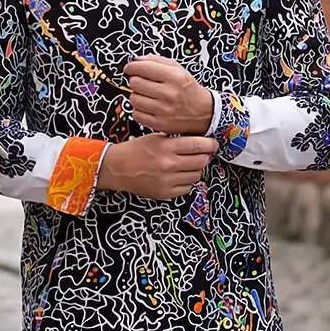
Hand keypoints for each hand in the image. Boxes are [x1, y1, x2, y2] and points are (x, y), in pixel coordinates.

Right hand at [97, 133, 217, 199]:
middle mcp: (168, 164)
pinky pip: (187, 188)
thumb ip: (176, 139)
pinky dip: (186, 182)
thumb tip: (199, 141)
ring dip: (196, 169)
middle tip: (203, 154)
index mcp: (166, 146)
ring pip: (196, 175)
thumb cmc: (135, 151)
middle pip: (201, 161)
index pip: (199, 145)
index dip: (210, 144)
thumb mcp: (155, 137)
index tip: (213, 144)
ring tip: (188, 165)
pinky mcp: (164, 193)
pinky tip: (178, 176)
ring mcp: (167, 180)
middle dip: (205, 157)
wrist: (116, 168)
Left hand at [126, 55, 215, 134]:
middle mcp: (169, 93)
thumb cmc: (187, 89)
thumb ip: (157, 61)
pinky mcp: (160, 124)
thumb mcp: (178, 69)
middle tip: (142, 83)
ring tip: (147, 96)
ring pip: (133, 99)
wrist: (203, 112)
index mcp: (175, 77)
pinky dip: (139, 110)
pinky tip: (148, 107)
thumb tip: (136, 60)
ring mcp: (164, 110)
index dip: (132, 67)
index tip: (130, 68)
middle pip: (135, 83)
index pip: (143, 68)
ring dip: (137, 96)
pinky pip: (136, 114)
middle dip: (136, 81)